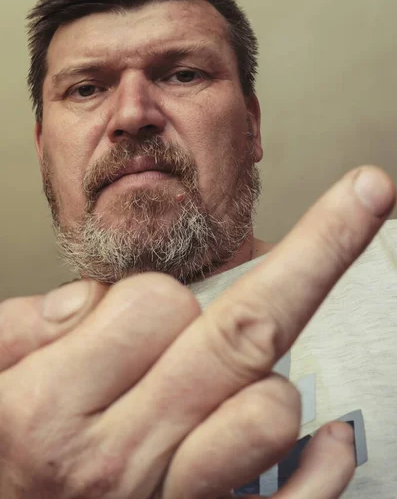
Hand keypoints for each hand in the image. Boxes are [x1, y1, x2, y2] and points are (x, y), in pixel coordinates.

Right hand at [0, 166, 393, 498]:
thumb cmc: (2, 461)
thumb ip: (22, 327)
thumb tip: (92, 302)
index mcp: (55, 407)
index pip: (154, 301)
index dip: (155, 293)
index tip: (136, 316)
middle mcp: (120, 457)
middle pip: (247, 329)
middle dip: (323, 245)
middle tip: (369, 192)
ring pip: (272, 406)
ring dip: (266, 374)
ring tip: (227, 376)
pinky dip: (326, 463)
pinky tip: (329, 436)